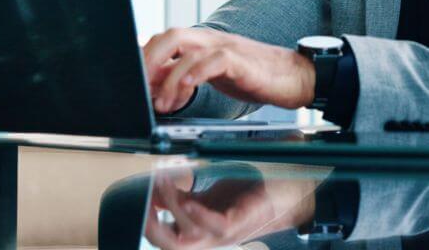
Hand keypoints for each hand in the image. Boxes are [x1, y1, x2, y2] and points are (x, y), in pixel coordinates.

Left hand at [142, 28, 314, 112]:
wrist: (295, 77)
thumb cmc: (254, 77)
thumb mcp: (214, 76)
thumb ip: (186, 77)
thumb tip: (154, 88)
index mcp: (202, 43)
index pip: (164, 40)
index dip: (144, 58)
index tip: (133, 83)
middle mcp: (211, 40)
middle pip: (170, 36)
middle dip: (148, 60)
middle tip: (140, 89)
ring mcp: (226, 48)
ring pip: (186, 47)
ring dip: (168, 77)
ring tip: (162, 103)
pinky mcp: (241, 61)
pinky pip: (213, 60)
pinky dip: (194, 73)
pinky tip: (186, 89)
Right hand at [144, 168, 317, 249]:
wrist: (295, 192)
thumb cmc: (255, 191)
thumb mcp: (213, 191)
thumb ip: (186, 192)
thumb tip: (158, 184)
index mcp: (199, 227)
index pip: (162, 235)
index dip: (143, 219)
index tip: (133, 196)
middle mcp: (209, 236)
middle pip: (168, 246)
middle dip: (148, 226)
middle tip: (140, 200)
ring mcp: (224, 234)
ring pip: (185, 238)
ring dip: (169, 211)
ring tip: (163, 184)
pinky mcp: (240, 224)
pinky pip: (211, 227)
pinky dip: (194, 213)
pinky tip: (186, 196)